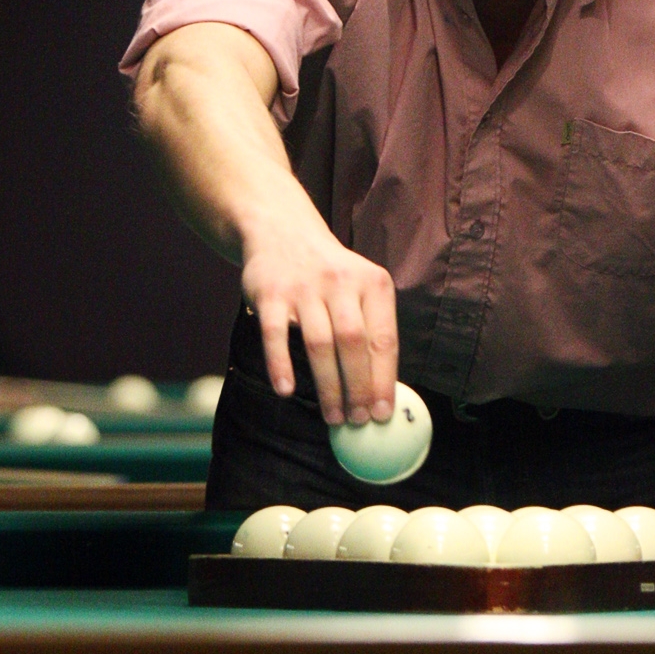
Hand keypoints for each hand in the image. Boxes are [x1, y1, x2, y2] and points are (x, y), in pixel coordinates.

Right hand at [241, 220, 397, 427]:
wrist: (282, 231)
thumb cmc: (329, 274)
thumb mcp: (359, 287)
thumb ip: (370, 329)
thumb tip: (381, 392)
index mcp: (372, 282)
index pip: (383, 339)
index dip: (383, 380)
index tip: (382, 414)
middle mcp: (340, 281)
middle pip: (353, 344)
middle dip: (357, 388)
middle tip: (357, 422)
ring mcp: (304, 286)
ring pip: (319, 343)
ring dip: (327, 386)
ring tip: (333, 416)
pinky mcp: (270, 292)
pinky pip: (275, 334)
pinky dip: (281, 364)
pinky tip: (286, 391)